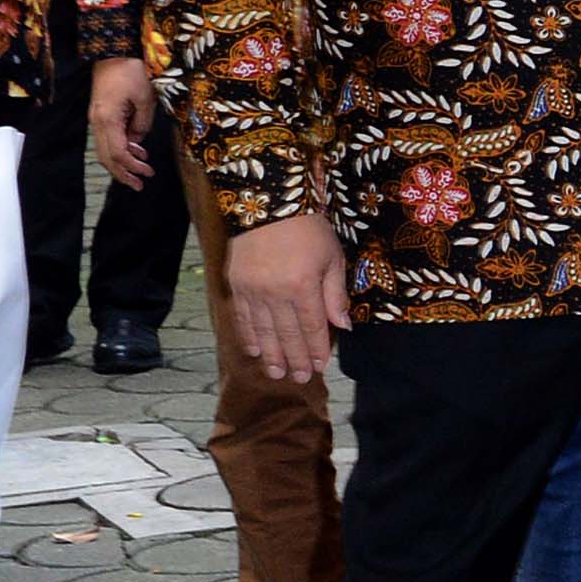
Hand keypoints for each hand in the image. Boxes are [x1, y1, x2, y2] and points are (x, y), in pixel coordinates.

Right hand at [89, 56, 159, 186]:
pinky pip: (107, 138)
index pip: (117, 153)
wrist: (113, 53)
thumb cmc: (131, 72)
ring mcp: (96, 119)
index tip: (148, 174)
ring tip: (141, 171)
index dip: (132, 167)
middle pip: (106, 157)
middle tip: (140, 185)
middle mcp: (97, 122)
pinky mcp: (100, 114)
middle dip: (123, 173)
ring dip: (122, 163)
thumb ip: (143, 124)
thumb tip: (139, 141)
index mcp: (107, 120)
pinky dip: (120, 148)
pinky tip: (136, 150)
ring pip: (105, 150)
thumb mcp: (146, 98)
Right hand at [226, 212, 352, 386]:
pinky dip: (249, 336)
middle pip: (287, 334)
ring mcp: (252, 290)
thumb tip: (343, 326)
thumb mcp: (332, 258)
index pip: (312, 327)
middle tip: (299, 378)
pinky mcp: (236, 284)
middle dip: (295, 359)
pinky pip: (243, 317)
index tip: (321, 366)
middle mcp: (275, 293)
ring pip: (263, 330)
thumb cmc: (309, 229)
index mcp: (303, 287)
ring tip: (277, 372)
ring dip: (271, 354)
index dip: (318, 349)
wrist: (269, 202)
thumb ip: (335, 295)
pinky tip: (254, 350)